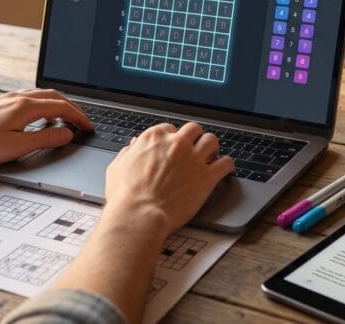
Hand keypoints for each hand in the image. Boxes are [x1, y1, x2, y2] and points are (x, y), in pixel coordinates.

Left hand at [0, 89, 92, 165]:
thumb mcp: (17, 147)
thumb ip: (45, 139)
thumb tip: (67, 134)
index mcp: (25, 106)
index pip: (61, 107)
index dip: (78, 117)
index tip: (88, 127)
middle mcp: (17, 98)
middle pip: (54, 96)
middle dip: (71, 108)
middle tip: (82, 122)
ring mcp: (8, 99)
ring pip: (41, 95)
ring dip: (58, 104)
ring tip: (66, 118)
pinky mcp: (0, 104)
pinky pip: (29, 98)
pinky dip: (43, 104)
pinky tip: (40, 116)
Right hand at [104, 122, 234, 238]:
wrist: (140, 215)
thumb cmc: (126, 195)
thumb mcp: (117, 167)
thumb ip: (128, 153)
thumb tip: (133, 146)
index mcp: (154, 138)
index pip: (170, 129)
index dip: (172, 139)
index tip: (174, 148)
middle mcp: (176, 143)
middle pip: (193, 129)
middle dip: (194, 138)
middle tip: (193, 150)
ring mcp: (194, 158)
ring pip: (212, 140)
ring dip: (211, 148)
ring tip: (210, 157)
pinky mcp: (207, 176)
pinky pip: (226, 163)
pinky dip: (226, 165)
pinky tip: (223, 170)